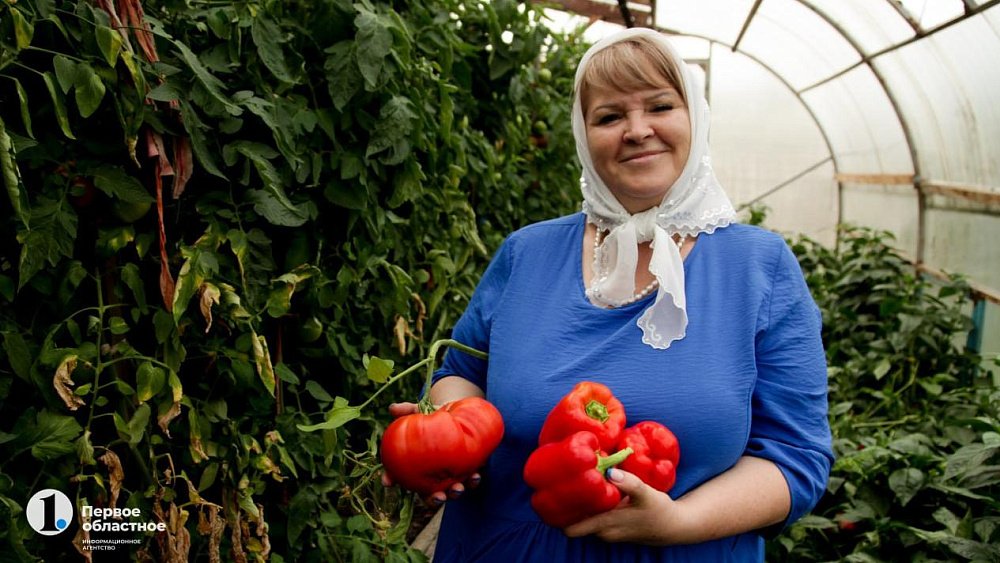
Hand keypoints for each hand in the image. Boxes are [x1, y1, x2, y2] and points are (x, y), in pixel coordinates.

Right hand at [380, 401, 481, 506]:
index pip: (400, 475)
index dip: (391, 479)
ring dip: (455, 493)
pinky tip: (475, 475)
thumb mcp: (420, 410)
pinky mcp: (468, 469)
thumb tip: (393, 408)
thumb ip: (408, 410)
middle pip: (430, 495)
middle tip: (438, 496)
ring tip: (458, 488)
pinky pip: (471, 479)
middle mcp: (433, 476)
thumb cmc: (433, 415)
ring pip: (451, 491)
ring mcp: (451, 475)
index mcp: (417, 466)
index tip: (388, 482)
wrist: (457, 412)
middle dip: (434, 500)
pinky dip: (473, 480)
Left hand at [563, 468, 686, 544]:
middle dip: (565, 507)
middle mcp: (602, 532)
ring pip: (582, 520)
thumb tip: (611, 472)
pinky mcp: (610, 529)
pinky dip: (588, 508)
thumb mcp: (646, 493)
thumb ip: (629, 483)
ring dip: (578, 506)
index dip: (560, 514)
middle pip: (572, 523)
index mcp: (606, 524)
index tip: (553, 495)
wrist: (672, 526)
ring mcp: (605, 532)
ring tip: (573, 483)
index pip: (572, 527)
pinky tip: (589, 491)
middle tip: (560, 484)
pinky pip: (591, 519)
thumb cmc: (658, 509)